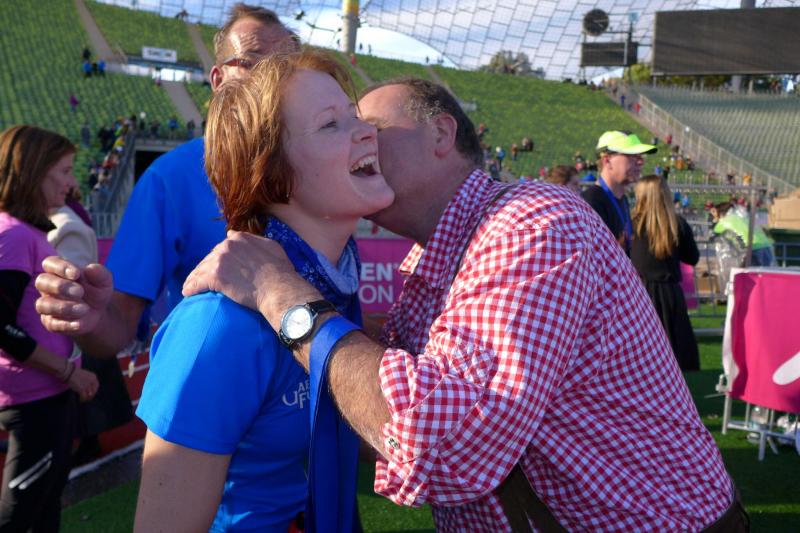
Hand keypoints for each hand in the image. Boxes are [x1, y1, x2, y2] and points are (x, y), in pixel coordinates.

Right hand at [35, 257, 113, 334]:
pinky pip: (51, 323)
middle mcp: (48, 287)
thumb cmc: (96, 291)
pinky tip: (79, 323)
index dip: (60, 267)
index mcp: (58, 271)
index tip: (76, 274)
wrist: (98, 313)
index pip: (50, 263)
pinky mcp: (50, 322)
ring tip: (84, 309)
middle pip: (41, 282)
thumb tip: (90, 268)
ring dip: (63, 307)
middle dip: (60, 286)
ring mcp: (47, 305)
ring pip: (43, 304)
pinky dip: (66, 324)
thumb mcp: (103, 282)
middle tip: (80, 292)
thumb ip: (99, 273)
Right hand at [68, 366, 98, 402]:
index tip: (91, 394)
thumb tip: (88, 388)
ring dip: (86, 398)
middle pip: (94, 391)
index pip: (97, 386)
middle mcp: (92, 381)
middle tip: (87, 399)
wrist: (69, 372)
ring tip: (83, 400)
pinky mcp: (82, 389)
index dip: (94, 391)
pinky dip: (82, 399)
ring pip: (89, 395)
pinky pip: (84, 396)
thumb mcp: (85, 375)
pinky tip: (80, 400)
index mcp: (94, 377)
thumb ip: (88, 380)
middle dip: (91, 396)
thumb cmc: (75, 373)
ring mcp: (87, 385)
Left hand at [182, 231, 320, 327]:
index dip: (219, 257)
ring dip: (195, 278)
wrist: (278, 288)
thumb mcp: (271, 247)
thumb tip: (233, 233)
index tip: (217, 265)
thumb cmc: (280, 271)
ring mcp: (220, 261)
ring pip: (201, 269)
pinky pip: (197, 282)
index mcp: (240, 238)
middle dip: (206, 268)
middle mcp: (227, 246)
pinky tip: (187, 292)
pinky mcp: (215, 277)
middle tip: (202, 279)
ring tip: (190, 286)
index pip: (222, 246)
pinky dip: (191, 288)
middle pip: (210, 257)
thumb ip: (252, 239)